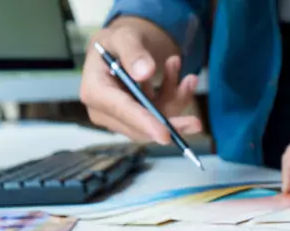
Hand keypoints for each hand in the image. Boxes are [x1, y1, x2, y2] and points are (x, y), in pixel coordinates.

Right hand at [80, 17, 201, 143]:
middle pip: (139, 127)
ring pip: (154, 124)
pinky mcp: (136, 120)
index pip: (121, 110)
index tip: (165, 135)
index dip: (144, 123)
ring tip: (190, 79)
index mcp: (94, 91)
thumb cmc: (118, 41)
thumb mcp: (124, 36)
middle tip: (196, 123)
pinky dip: (174, 100)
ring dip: (175, 102)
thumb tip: (145, 72)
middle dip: (170, 122)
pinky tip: (185, 81)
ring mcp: (120, 118)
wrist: (119, 48)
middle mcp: (104, 111)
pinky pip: (160, 117)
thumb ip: (133, 52)